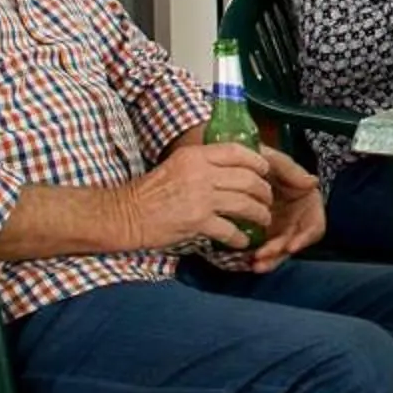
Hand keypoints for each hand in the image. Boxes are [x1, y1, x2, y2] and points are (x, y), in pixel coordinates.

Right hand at [119, 140, 275, 252]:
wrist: (125, 214)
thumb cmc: (149, 192)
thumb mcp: (177, 166)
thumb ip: (203, 164)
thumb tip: (233, 170)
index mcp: (195, 155)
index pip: (237, 151)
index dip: (257, 161)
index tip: (265, 171)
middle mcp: (200, 172)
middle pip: (248, 178)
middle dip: (264, 191)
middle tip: (267, 199)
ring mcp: (200, 197)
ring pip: (245, 203)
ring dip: (259, 214)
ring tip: (263, 219)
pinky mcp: (197, 222)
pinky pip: (230, 230)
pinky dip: (239, 238)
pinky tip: (242, 241)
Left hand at [237, 149, 322, 272]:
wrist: (245, 168)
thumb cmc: (265, 163)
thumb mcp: (277, 161)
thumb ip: (291, 169)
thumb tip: (312, 182)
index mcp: (308, 203)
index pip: (314, 226)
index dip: (305, 238)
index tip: (291, 246)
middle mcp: (298, 220)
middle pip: (294, 242)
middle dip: (279, 251)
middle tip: (262, 257)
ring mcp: (281, 228)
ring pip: (280, 250)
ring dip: (270, 260)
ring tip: (255, 265)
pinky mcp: (266, 235)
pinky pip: (265, 250)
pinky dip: (259, 256)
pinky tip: (247, 262)